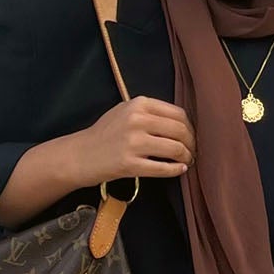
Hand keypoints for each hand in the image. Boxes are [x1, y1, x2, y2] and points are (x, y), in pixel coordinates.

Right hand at [66, 96, 194, 187]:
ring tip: (187, 161)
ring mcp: (133, 143)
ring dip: (186, 157)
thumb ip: (150, 112)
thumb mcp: (125, 111)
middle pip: (180, 131)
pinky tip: (179, 170)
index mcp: (139, 104)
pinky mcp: (130, 164)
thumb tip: (182, 122)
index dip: (190, 127)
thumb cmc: (104, 133)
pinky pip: (163, 168)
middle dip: (191, 143)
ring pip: (175, 149)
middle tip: (193, 151)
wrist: (79, 155)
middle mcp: (137, 120)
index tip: (191, 136)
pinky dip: (176, 170)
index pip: (178, 113)